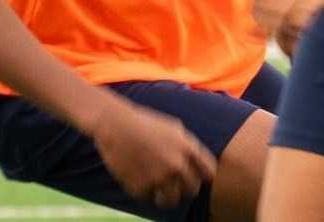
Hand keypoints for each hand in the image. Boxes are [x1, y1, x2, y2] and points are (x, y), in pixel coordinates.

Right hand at [89, 96, 216, 209]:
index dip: (204, 176)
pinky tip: (137, 177)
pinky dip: (144, 190)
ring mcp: (158, 177)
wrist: (115, 125)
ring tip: (158, 188)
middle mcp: (176, 164)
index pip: (208, 172)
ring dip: (166, 196)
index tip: (199, 178)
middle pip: (192, 189)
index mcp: (186, 147)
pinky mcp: (140, 188)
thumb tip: (198, 163)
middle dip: (186, 188)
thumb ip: (188, 145)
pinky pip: (148, 197)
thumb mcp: (173, 127)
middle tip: (176, 185)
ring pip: (171, 200)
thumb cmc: (144, 122)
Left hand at [253, 0, 323, 54]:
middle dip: (262, 25)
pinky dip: (296, 29)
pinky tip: (296, 33)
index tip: (253, 21)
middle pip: (266, 8)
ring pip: (283, 18)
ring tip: (277, 39)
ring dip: (277, 31)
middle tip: (262, 34)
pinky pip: (303, 19)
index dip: (252, 12)